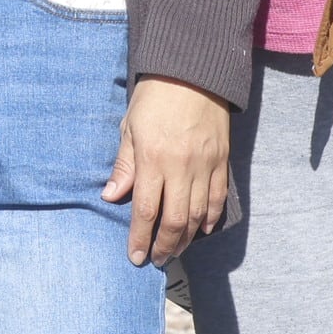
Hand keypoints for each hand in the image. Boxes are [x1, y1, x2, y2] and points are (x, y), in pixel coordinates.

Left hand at [103, 75, 231, 265]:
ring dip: (187, 238)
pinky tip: (202, 230)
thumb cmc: (154, 97)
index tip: (135, 256)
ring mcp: (205, 165)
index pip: (145, 209)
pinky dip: (211, 218)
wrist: (193, 73)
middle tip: (156, 260)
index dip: (139, 237)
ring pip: (198, 215)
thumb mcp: (129, 126)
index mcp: (152, 157)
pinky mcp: (222, 161)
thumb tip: (110, 196)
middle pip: (175, 220)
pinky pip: (218, 198)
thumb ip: (124, 164)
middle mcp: (181, 166)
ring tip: (175, 250)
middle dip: (165, 246)